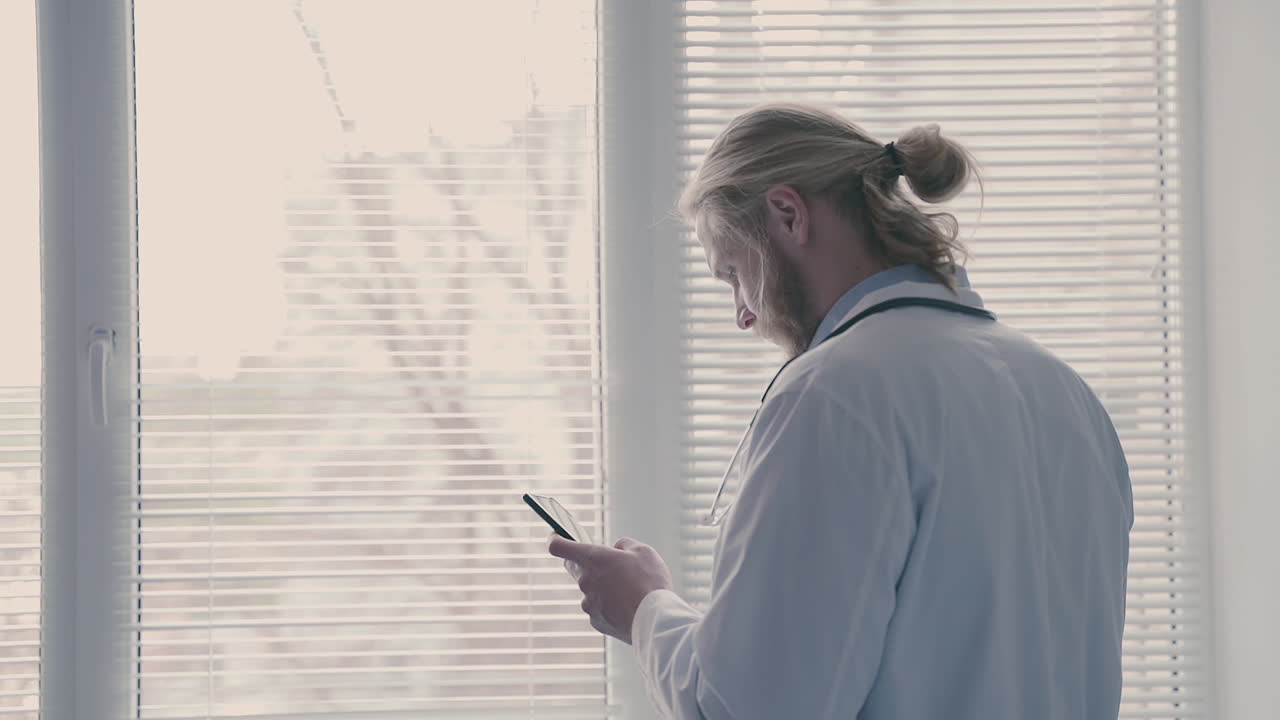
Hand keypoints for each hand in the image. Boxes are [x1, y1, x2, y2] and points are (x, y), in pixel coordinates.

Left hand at [547, 534, 674, 644]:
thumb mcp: (643, 551)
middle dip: (586, 563)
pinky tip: (627, 606)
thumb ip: (625, 545)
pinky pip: (598, 608)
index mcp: (593, 558)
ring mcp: (588, 603)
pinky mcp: (596, 621)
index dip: (555, 539)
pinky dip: (608, 605)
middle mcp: (585, 580)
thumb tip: (617, 549)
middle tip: (606, 564)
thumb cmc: (650, 582)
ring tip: (628, 590)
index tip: (556, 536)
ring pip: (589, 590)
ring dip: (602, 587)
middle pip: (575, 567)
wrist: (655, 620)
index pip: (559, 546)